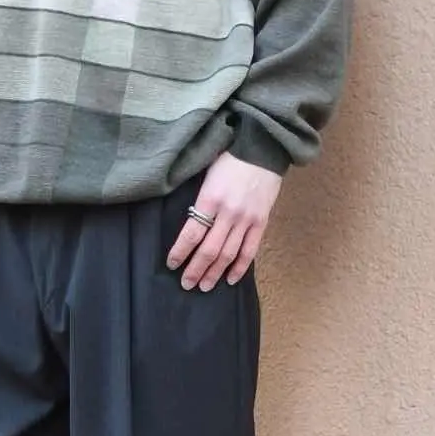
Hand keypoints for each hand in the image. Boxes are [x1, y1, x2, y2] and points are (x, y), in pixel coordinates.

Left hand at [167, 151, 282, 290]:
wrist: (262, 149)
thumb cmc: (229, 159)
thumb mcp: (206, 174)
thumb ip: (199, 199)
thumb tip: (188, 222)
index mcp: (210, 199)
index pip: (191, 233)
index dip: (180, 252)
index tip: (172, 264)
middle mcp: (228, 213)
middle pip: (209, 249)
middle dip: (196, 269)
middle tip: (186, 284)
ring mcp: (246, 219)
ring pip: (228, 254)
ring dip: (215, 273)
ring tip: (204, 287)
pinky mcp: (261, 222)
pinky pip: (250, 250)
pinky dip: (240, 266)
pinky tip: (230, 279)